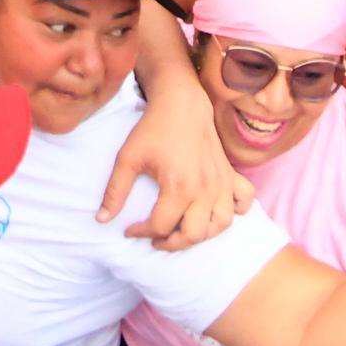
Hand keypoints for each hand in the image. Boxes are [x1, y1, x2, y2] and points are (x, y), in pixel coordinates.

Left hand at [101, 76, 250, 248]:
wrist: (181, 103)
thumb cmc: (153, 129)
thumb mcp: (128, 158)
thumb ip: (115, 191)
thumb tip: (101, 220)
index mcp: (178, 186)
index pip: (161, 226)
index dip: (141, 232)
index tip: (129, 229)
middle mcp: (204, 189)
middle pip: (193, 234)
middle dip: (171, 242)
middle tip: (156, 237)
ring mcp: (220, 183)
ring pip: (220, 225)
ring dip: (201, 234)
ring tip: (182, 228)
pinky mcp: (230, 174)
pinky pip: (244, 201)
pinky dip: (234, 212)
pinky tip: (215, 210)